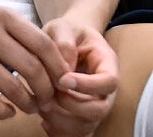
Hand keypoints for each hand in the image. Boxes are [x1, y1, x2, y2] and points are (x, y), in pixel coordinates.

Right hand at [0, 1, 70, 120]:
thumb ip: (22, 33)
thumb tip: (55, 60)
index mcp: (3, 15)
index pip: (43, 44)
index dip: (57, 66)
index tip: (64, 80)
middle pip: (31, 67)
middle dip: (46, 89)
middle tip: (49, 99)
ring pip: (10, 86)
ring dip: (27, 103)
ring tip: (32, 107)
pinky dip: (3, 110)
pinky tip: (9, 112)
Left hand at [38, 18, 119, 136]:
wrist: (67, 41)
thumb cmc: (66, 33)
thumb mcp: (62, 27)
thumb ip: (63, 43)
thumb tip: (64, 70)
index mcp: (107, 63)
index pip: (109, 82)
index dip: (87, 86)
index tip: (62, 79)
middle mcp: (105, 89)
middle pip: (101, 110)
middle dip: (72, 106)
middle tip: (51, 94)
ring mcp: (95, 104)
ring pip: (87, 126)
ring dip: (62, 121)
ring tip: (44, 105)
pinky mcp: (82, 116)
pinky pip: (76, 134)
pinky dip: (59, 132)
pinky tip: (45, 119)